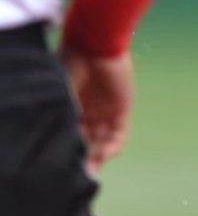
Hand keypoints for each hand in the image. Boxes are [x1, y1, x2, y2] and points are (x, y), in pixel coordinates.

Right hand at [59, 43, 133, 170]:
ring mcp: (106, 110)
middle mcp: (88, 111)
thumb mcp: (60, 93)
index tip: (61, 167)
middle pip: (86, 143)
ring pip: (102, 142)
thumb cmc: (71, 63)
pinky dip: (112, 147)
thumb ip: (62, 116)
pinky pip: (119, 133)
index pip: (69, 136)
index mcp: (71, 106)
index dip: (66, 152)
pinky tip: (103, 154)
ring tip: (89, 168)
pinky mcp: (122, 107)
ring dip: (96, 157)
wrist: (95, 41)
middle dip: (81, 160)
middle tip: (76, 174)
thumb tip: (56, 144)